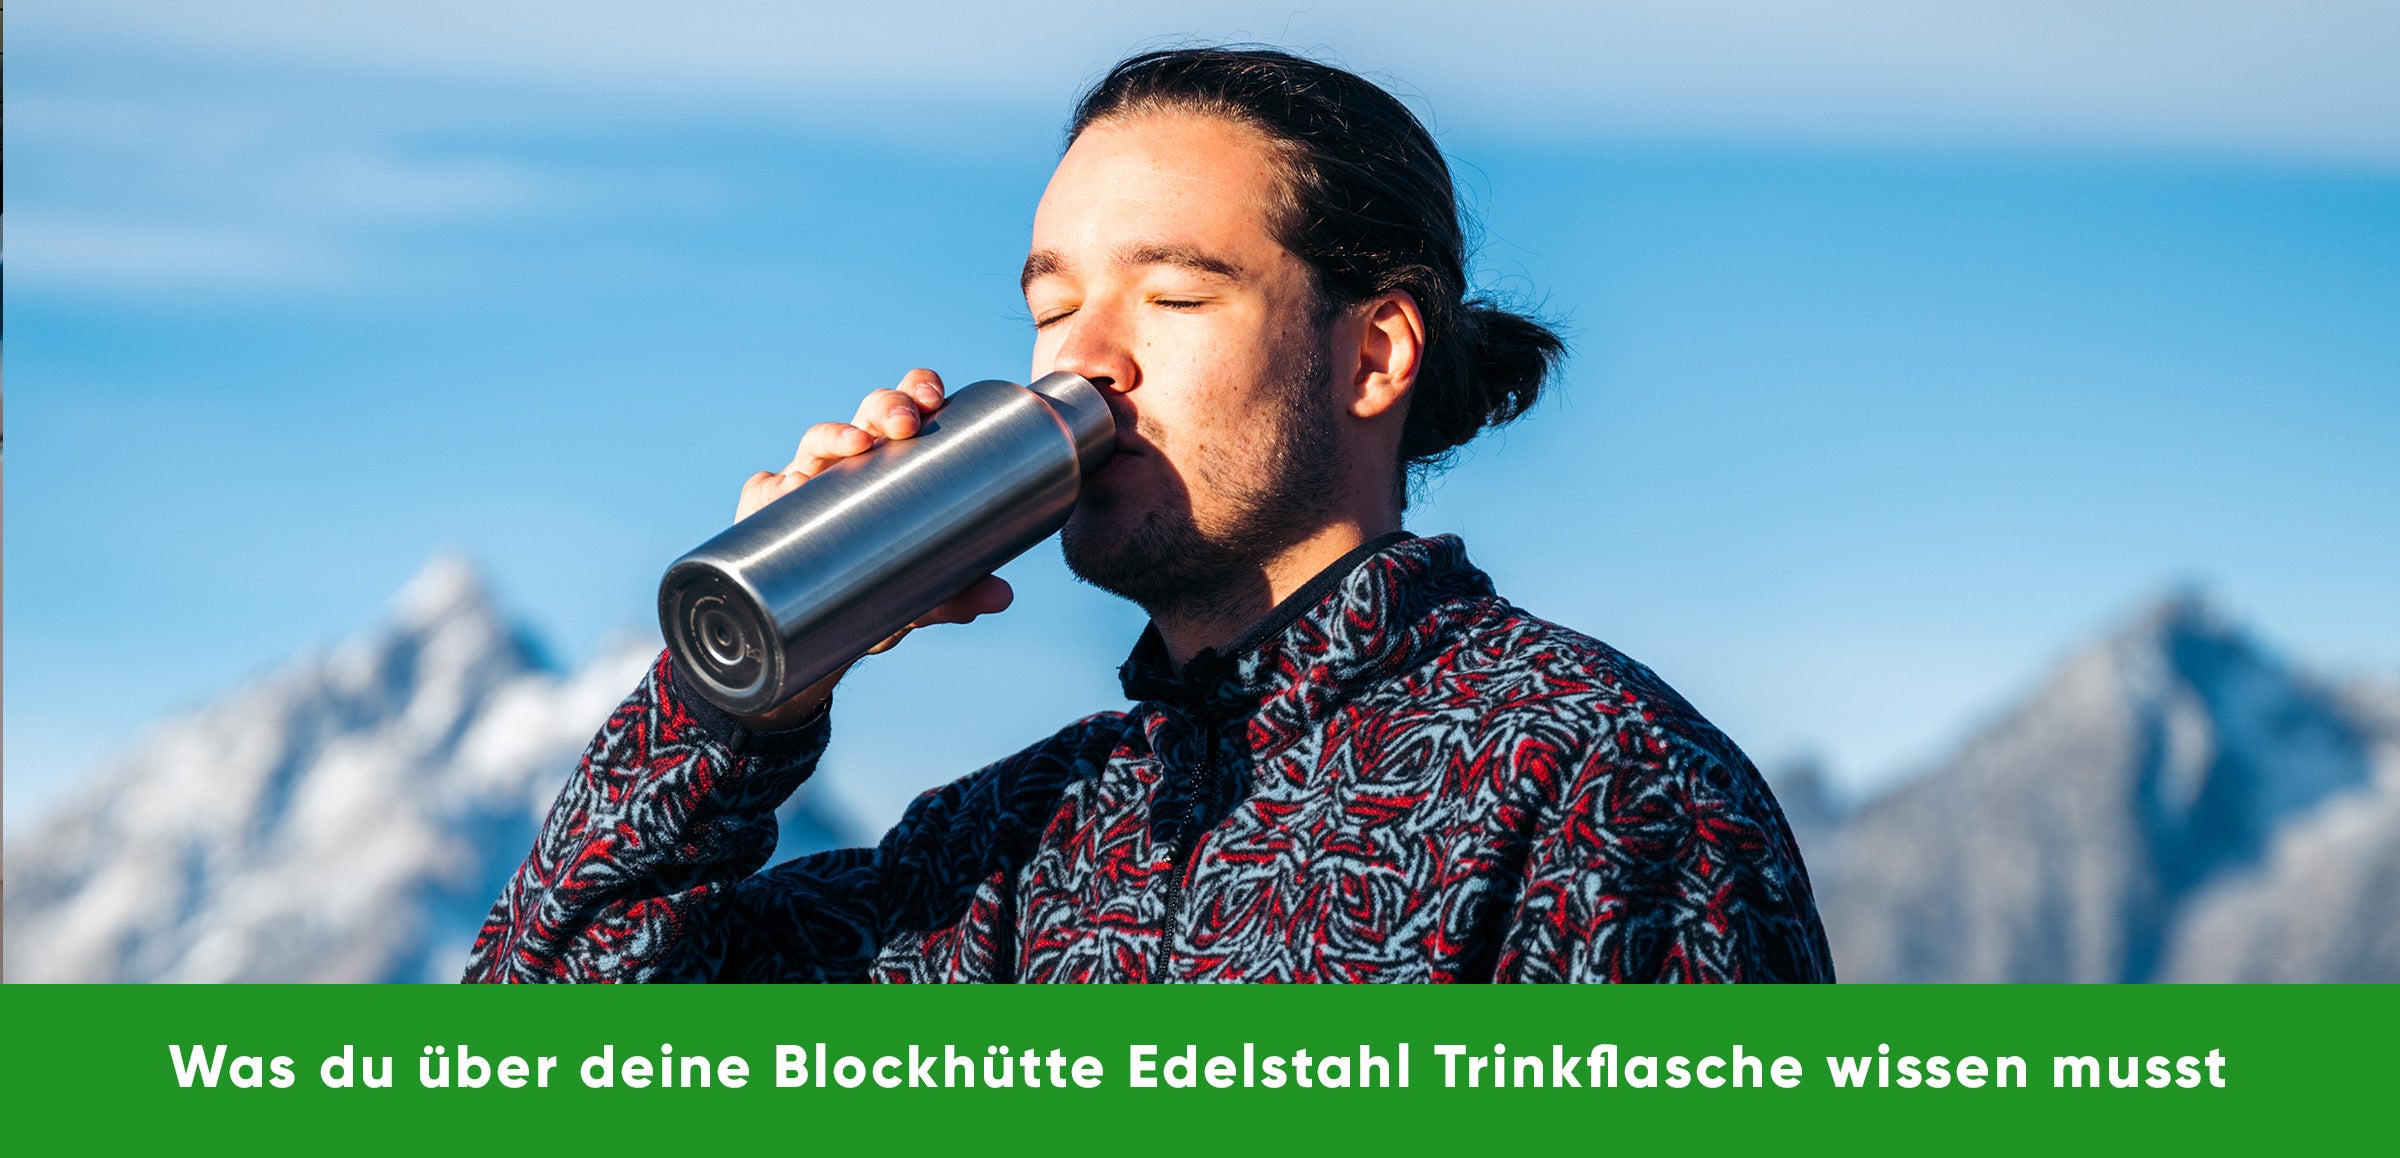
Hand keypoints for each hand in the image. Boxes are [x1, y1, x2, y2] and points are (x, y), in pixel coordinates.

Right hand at [727, 369, 1014, 729]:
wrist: (812, 631)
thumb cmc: (876, 590)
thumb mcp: (919, 596)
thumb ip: (957, 592)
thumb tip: (1001, 596)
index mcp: (892, 462)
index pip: (907, 407)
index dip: (918, 389)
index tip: (934, 397)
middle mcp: (848, 462)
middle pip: (866, 415)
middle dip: (885, 407)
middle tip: (905, 424)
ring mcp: (804, 481)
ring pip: (816, 442)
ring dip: (834, 436)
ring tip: (854, 446)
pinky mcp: (766, 510)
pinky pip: (766, 491)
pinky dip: (776, 487)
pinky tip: (787, 491)